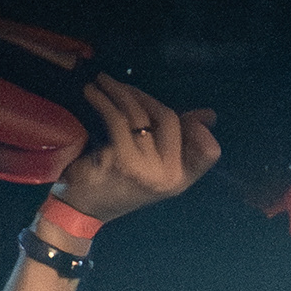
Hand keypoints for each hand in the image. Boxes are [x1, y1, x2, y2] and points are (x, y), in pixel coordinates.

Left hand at [54, 74, 220, 222]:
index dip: (200, 130)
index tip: (190, 117)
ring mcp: (147, 169)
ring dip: (120, 91)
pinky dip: (104, 100)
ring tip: (102, 81)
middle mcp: (169, 177)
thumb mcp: (152, 166)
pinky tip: (93, 92)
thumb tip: (208, 115)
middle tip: (120, 86)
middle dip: (145, 97)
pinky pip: (118, 119)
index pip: (208, 153)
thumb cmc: (117, 185)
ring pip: (141, 115)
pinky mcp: (123, 161)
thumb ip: (178, 141)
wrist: (83, 210)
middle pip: (169, 120)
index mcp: (180, 179)